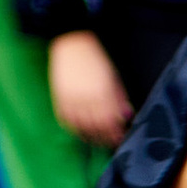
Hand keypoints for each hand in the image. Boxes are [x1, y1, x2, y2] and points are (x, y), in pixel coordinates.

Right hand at [49, 31, 132, 146]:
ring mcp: (72, 100)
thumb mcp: (114, 78)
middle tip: (109, 142)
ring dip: (90, 137)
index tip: (119, 138)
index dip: (116, 134)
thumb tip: (126, 116)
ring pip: (81, 127)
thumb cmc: (96, 60)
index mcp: (103, 94)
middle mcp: (87, 99)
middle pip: (97, 128)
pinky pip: (66, 121)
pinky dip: (74, 129)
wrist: (73, 44)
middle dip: (105, 138)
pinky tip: (80, 132)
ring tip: (96, 140)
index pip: (111, 122)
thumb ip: (120, 99)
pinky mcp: (60, 98)